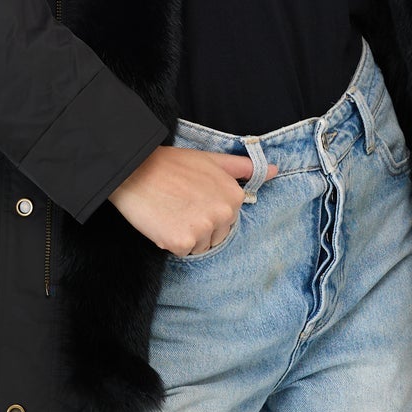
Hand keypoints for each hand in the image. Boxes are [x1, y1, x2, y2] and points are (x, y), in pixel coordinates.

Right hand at [108, 143, 278, 256]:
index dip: (206, 211)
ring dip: (184, 236)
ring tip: (170, 211)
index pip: (228, 220)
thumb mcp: (211, 160)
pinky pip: (181, 251)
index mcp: (234, 196)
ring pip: (198, 246)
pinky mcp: (182, 243)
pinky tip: (162, 221)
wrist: (134, 169)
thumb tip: (277, 171)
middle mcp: (223, 214)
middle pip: (215, 237)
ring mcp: (203, 229)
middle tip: (178, 204)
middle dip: (197, 226)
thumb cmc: (171, 164)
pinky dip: (169, 241)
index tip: (191, 197)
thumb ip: (243, 168)